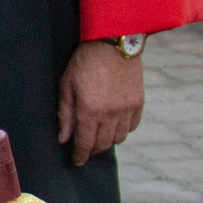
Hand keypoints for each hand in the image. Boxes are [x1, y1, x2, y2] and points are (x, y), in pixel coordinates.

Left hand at [57, 40, 144, 166]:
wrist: (113, 41)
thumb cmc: (85, 61)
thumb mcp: (67, 85)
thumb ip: (65, 114)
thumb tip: (63, 138)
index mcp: (89, 110)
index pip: (84, 143)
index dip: (80, 156)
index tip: (77, 161)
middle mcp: (110, 114)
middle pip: (102, 145)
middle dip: (92, 150)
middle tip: (86, 148)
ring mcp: (126, 108)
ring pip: (118, 138)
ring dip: (108, 141)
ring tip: (100, 135)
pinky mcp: (138, 102)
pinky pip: (132, 126)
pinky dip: (123, 130)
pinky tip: (115, 124)